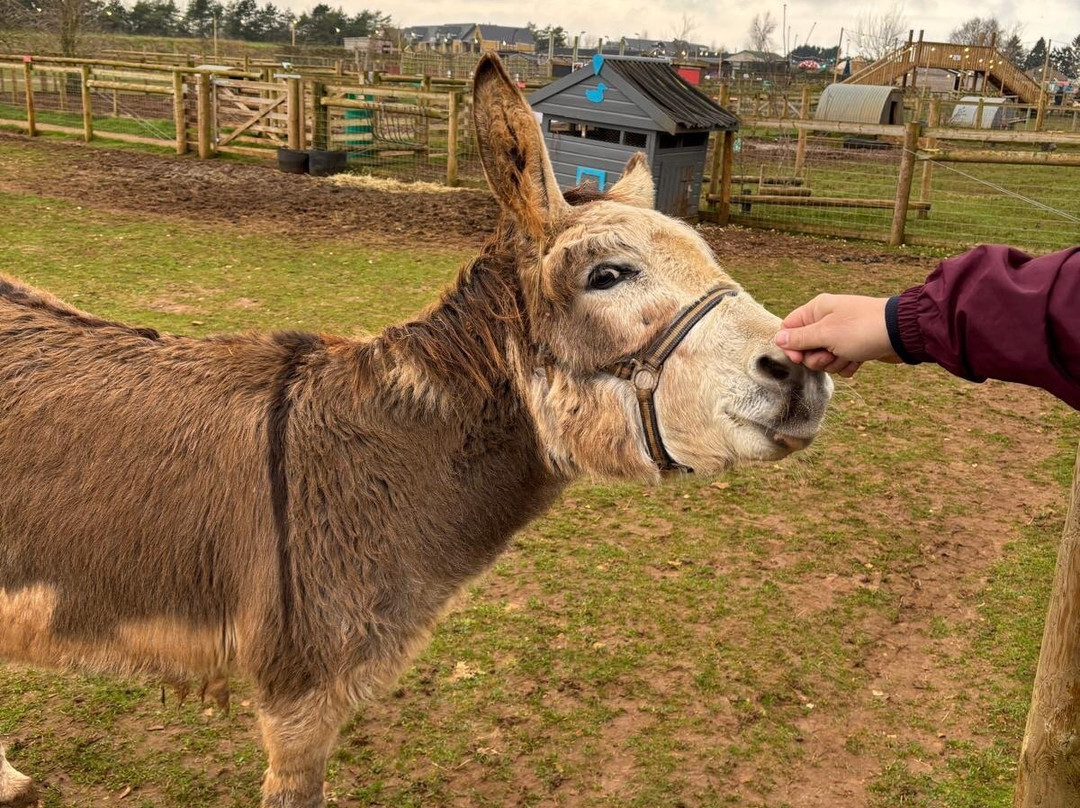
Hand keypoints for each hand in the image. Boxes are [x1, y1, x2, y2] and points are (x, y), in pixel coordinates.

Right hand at [774, 294, 898, 376]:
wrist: (901, 334)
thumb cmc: (862, 329)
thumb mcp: (825, 333)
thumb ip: (799, 339)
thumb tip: (778, 339)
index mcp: (817, 310)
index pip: (789, 328)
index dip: (792, 346)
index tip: (799, 358)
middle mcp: (827, 320)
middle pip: (806, 347)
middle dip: (817, 357)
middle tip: (831, 353)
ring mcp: (841, 334)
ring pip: (824, 358)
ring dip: (834, 363)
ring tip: (850, 355)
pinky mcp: (854, 347)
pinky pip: (841, 362)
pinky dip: (848, 365)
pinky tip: (859, 360)